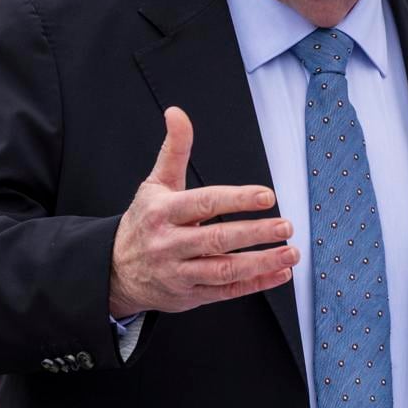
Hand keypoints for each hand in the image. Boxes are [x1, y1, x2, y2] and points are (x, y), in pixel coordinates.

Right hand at [108, 107, 299, 316]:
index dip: (237, 199)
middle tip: (286, 225)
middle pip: (217, 239)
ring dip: (262, 263)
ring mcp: (179, 273)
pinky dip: (256, 284)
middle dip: (255, 233)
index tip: (267, 196)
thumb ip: (174, 150)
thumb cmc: (144, 221)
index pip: (204, 203)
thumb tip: (176, 112)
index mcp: (162, 212)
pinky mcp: (190, 295)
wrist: (115, 270)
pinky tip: (280, 273)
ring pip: (224, 271)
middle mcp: (169, 244)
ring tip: (291, 253)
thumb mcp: (155, 184)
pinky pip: (227, 292)